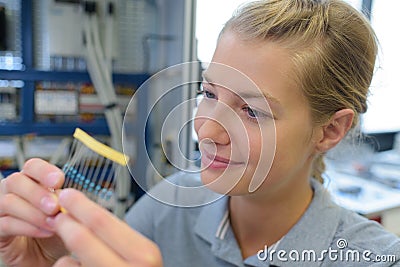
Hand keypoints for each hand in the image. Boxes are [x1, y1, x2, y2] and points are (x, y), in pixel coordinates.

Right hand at [0, 158, 66, 265]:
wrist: (47, 258)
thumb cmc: (55, 232)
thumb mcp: (65, 215)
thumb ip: (65, 203)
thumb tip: (70, 196)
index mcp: (32, 181)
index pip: (32, 166)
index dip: (44, 171)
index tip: (59, 180)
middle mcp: (12, 191)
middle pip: (16, 181)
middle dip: (38, 193)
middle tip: (55, 207)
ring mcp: (1, 210)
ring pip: (9, 202)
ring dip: (34, 212)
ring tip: (54, 223)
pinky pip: (5, 224)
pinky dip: (29, 227)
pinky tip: (46, 232)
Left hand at [48, 189, 162, 266]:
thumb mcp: (140, 253)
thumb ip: (117, 235)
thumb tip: (83, 210)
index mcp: (144, 254)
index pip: (102, 221)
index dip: (80, 205)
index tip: (67, 195)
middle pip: (81, 238)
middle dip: (64, 223)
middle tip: (57, 215)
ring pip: (67, 263)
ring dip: (65, 256)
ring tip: (75, 257)